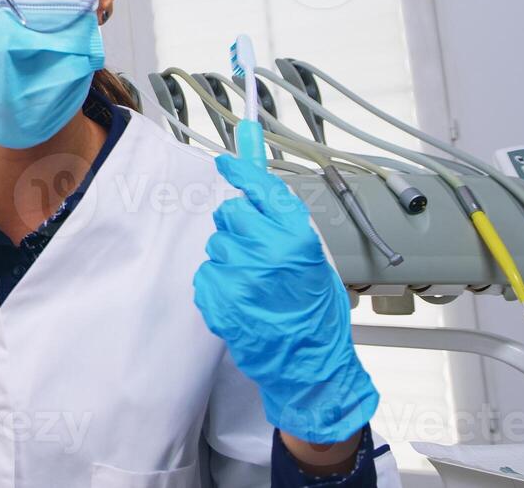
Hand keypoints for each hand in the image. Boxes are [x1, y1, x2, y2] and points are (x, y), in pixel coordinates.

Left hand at [193, 151, 378, 444]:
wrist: (309, 361)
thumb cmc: (316, 308)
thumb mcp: (315, 255)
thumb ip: (284, 215)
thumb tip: (253, 171)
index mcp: (297, 239)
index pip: (261, 189)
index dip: (240, 171)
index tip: (225, 162)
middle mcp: (267, 253)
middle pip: (230, 213)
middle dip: (239, 225)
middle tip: (258, 248)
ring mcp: (240, 277)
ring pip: (217, 244)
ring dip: (230, 257)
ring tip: (255, 281)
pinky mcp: (219, 299)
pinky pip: (207, 272)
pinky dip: (220, 282)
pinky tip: (244, 298)